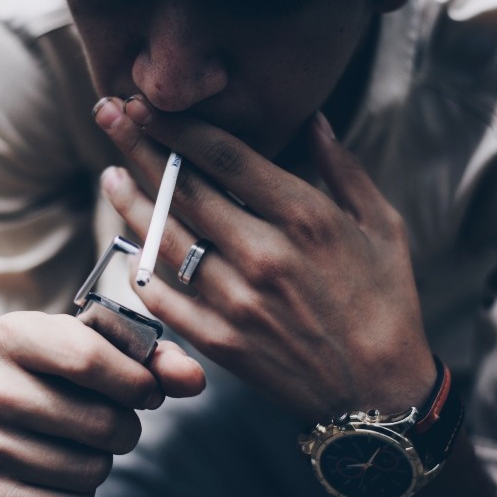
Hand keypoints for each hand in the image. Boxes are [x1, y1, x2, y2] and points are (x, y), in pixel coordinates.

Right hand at [0, 311, 204, 496]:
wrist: (10, 432)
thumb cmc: (68, 380)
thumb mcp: (107, 355)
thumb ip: (157, 361)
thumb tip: (193, 379)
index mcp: (12, 334)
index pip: (86, 358)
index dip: (136, 382)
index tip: (150, 393)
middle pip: (97, 421)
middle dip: (126, 427)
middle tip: (115, 421)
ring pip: (89, 468)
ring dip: (103, 460)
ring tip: (82, 442)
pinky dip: (83, 494)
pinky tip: (61, 470)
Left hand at [93, 96, 435, 423]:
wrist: (379, 392)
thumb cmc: (387, 303)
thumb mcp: (382, 226)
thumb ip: (343, 169)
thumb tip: (313, 121)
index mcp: (305, 217)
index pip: (224, 155)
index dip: (179, 125)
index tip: (149, 104)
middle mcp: (264, 253)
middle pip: (184, 189)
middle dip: (141, 147)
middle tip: (109, 117)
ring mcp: (237, 300)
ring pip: (166, 239)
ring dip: (131, 203)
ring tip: (111, 178)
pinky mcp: (220, 341)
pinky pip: (166, 299)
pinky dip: (144, 273)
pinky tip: (132, 251)